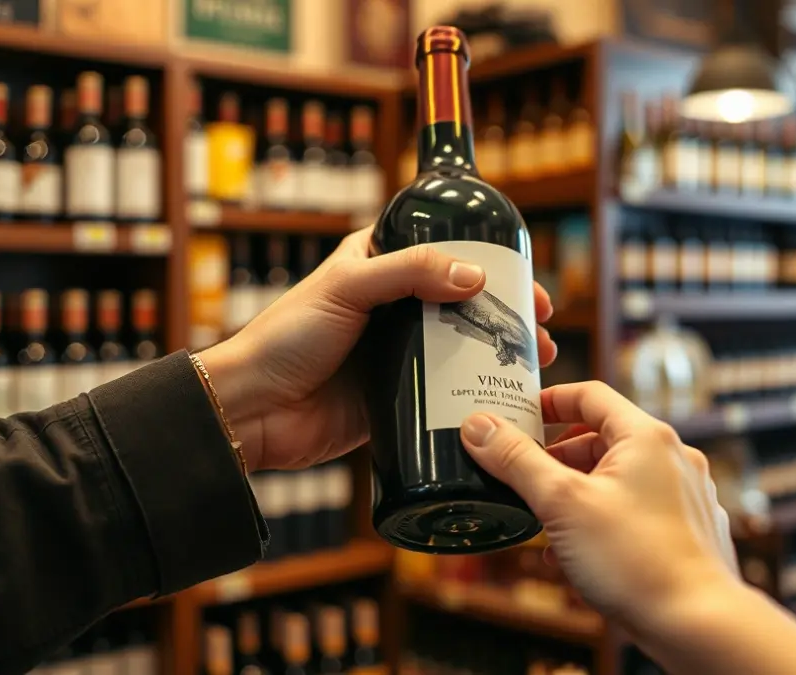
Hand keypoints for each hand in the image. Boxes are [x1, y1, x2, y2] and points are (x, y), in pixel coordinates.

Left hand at [197, 226, 557, 471]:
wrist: (253, 411)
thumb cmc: (286, 339)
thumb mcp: (347, 288)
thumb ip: (410, 273)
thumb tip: (476, 277)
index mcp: (376, 266)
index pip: (443, 250)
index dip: (488, 260)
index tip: (525, 275)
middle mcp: (391, 307)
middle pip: (462, 301)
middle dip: (507, 310)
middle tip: (542, 324)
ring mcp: (396, 353)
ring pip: (461, 346)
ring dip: (500, 351)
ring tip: (538, 360)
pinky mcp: (397, 396)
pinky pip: (445, 391)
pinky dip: (478, 391)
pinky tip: (507, 395)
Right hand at [459, 382, 740, 636]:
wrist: (696, 624)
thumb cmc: (636, 560)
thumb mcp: (561, 504)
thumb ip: (517, 461)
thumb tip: (479, 426)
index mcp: (646, 437)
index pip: (591, 395)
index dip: (549, 401)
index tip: (518, 416)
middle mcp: (674, 458)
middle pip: (603, 438)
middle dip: (558, 456)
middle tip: (523, 473)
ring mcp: (685, 495)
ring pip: (619, 477)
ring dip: (578, 490)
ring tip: (546, 517)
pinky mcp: (687, 531)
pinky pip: (636, 509)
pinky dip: (603, 517)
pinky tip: (577, 550)